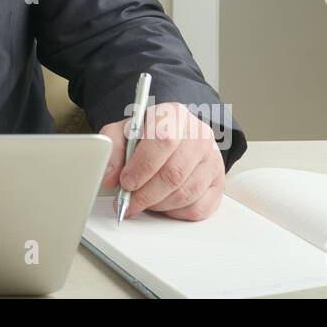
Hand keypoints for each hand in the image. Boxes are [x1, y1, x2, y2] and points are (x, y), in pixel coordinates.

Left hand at [98, 101, 224, 220]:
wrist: (173, 136)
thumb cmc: (147, 135)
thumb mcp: (123, 132)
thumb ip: (111, 148)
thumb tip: (108, 176)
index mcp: (174, 114)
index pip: (163, 140)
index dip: (142, 166)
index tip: (125, 182)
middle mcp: (198, 134)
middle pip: (174, 173)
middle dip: (145, 194)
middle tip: (128, 202)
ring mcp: (213, 159)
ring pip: (185, 193)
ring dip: (158, 204)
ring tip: (142, 201)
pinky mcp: (218, 182)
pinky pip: (198, 208)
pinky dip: (175, 212)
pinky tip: (163, 203)